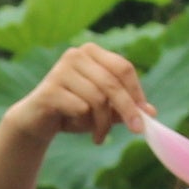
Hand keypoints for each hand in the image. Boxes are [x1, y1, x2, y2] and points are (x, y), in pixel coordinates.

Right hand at [3, 42, 154, 143]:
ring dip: (102, 123)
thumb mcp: (104, 109)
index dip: (137, 92)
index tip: (146, 115)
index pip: (123, 68)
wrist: (36, 121)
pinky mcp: (50, 89)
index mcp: (92, 52)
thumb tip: (152, 112)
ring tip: (99, 135)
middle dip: (128, 110)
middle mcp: (76, 55)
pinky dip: (83, 123)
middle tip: (137, 130)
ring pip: (98, 99)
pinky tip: (74, 125)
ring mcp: (61, 70)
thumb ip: (126, 108)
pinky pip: (80, 108)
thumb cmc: (73, 111)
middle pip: (113, 84)